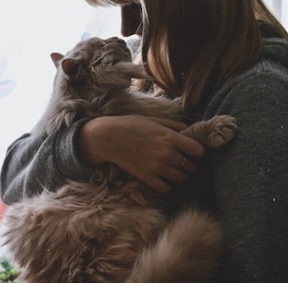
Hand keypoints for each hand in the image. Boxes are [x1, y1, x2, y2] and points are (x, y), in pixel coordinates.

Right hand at [77, 115, 204, 192]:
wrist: (108, 138)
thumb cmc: (131, 125)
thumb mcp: (154, 120)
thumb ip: (174, 125)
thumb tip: (190, 130)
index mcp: (169, 137)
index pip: (198, 150)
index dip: (199, 151)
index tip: (195, 150)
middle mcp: (166, 153)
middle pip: (192, 166)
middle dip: (191, 164)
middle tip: (184, 160)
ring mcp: (157, 167)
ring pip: (181, 179)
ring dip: (180, 175)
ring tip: (174, 168)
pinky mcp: (147, 178)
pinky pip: (166, 188)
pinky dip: (168, 184)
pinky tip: (163, 176)